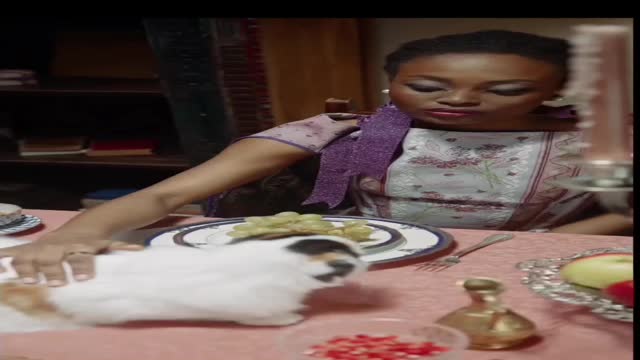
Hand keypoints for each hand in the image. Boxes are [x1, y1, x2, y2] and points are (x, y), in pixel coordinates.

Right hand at [0, 232, 142, 285]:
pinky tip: (0, 267)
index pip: (83, 256)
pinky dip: (4, 259)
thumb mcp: (109, 243)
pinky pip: (14, 253)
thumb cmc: (95, 242)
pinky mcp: (31, 249)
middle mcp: (61, 247)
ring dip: (28, 267)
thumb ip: (122, 248)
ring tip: (28, 280)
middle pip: (56, 257)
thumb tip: (141, 250)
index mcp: (82, 246)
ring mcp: (44, 247)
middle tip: (55, 283)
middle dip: (54, 269)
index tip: (84, 278)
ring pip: (33, 255)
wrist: (80, 228)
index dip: (83, 266)